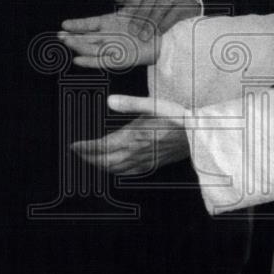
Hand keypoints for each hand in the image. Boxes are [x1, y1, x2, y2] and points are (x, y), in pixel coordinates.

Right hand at [58, 11, 158, 68]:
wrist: (166, 34)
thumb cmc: (149, 17)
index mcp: (109, 23)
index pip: (89, 24)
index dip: (77, 25)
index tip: (64, 24)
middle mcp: (109, 37)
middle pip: (86, 38)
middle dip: (72, 37)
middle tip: (60, 35)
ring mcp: (114, 48)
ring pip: (91, 49)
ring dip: (78, 47)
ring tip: (67, 42)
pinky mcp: (121, 60)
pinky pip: (102, 62)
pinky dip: (90, 61)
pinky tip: (78, 60)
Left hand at [70, 108, 189, 174]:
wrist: (200, 135)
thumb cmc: (179, 117)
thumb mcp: (155, 105)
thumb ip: (131, 104)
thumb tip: (110, 101)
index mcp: (134, 137)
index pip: (102, 146)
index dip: (85, 147)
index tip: (73, 146)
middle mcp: (136, 152)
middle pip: (105, 161)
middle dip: (88, 158)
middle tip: (77, 153)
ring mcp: (145, 160)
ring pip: (115, 169)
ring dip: (100, 166)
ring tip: (90, 160)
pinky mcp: (153, 164)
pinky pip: (129, 173)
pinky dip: (117, 172)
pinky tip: (115, 169)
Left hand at [107, 0, 201, 39]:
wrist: (187, 7)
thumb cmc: (159, 3)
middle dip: (139, 15)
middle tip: (131, 30)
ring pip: (161, 4)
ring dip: (151, 22)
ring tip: (143, 37)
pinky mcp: (187, 4)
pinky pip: (175, 13)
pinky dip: (165, 23)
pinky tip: (158, 33)